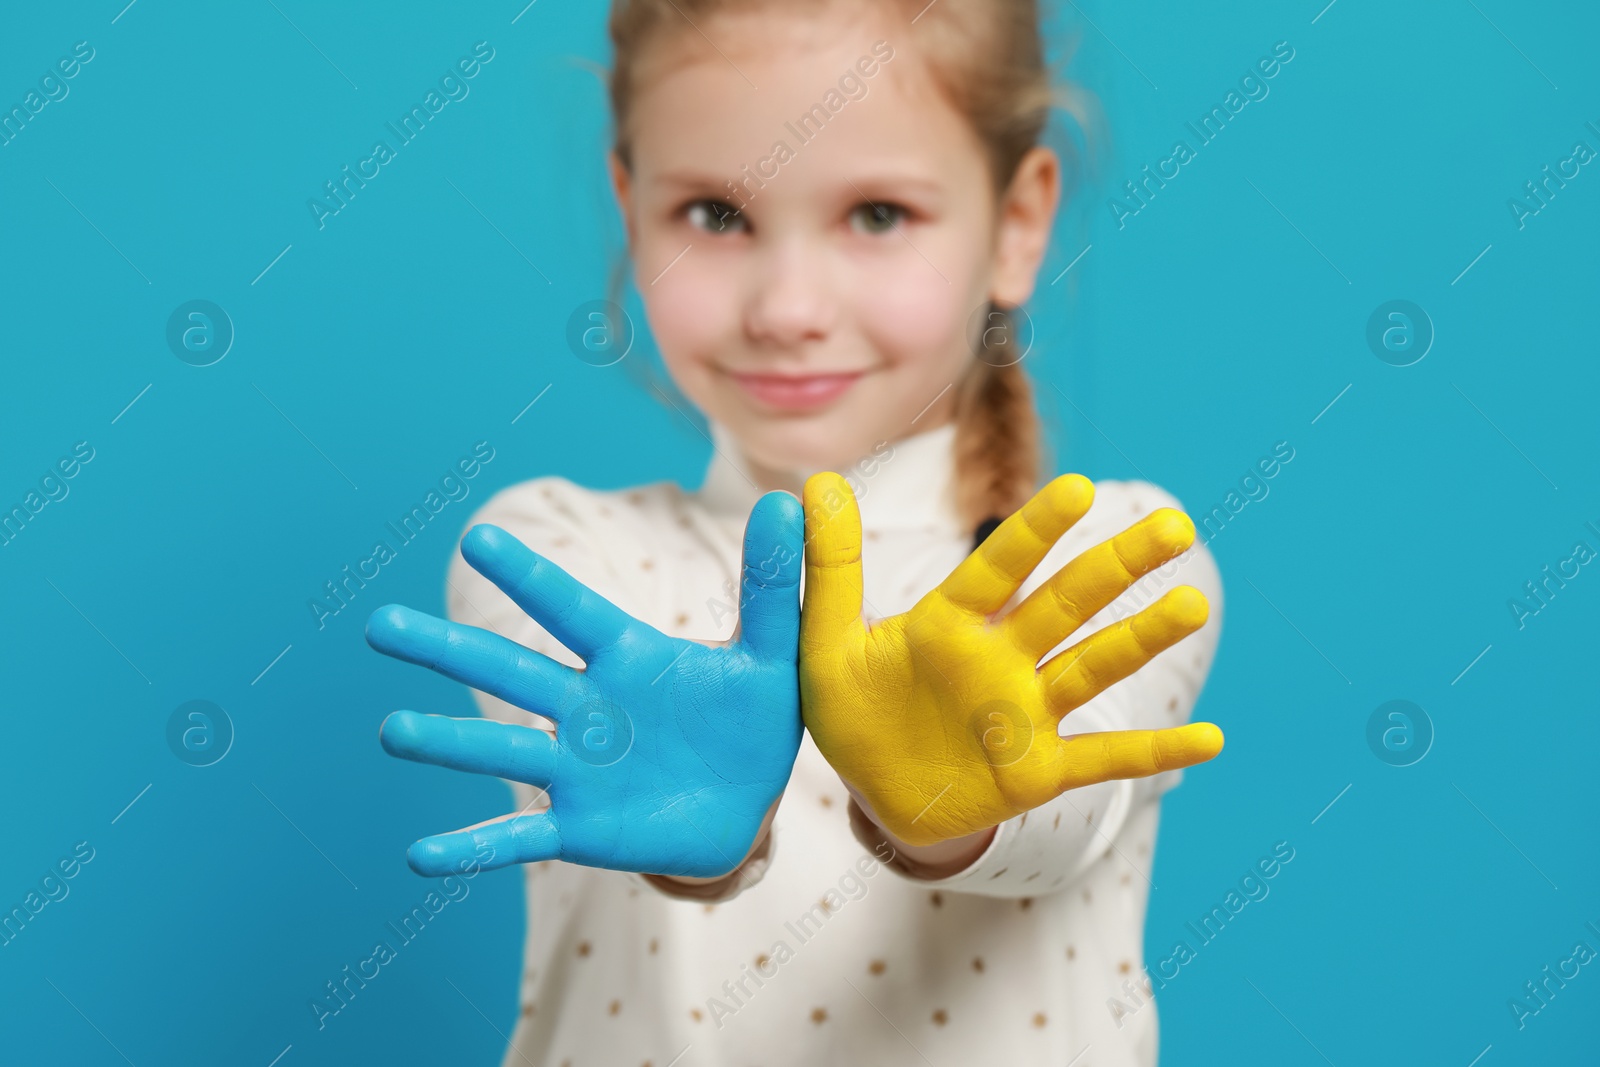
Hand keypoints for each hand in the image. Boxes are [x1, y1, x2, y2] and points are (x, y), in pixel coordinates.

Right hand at [364, 490, 803, 878]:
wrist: (748, 805)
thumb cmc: (750, 720)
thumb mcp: (771, 656)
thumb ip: (774, 586)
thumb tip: (788, 500)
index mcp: (626, 658)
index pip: (570, 611)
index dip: (528, 578)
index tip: (476, 537)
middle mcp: (586, 707)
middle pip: (510, 672)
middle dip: (448, 650)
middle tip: (380, 624)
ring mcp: (576, 768)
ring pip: (502, 750)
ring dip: (446, 745)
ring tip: (391, 732)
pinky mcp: (579, 827)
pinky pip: (517, 839)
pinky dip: (471, 849)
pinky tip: (418, 857)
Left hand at [799, 471, 1222, 847]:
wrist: (874, 793)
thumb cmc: (854, 709)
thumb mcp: (827, 642)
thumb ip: (829, 567)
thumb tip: (815, 481)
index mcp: (950, 624)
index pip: (999, 570)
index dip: (1035, 532)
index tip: (1078, 488)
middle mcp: (1001, 659)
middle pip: (1065, 605)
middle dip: (1116, 567)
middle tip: (1171, 526)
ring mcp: (1027, 713)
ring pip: (1092, 668)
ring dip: (1141, 640)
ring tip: (1192, 603)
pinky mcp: (1040, 771)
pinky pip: (1104, 760)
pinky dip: (1155, 753)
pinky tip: (1211, 739)